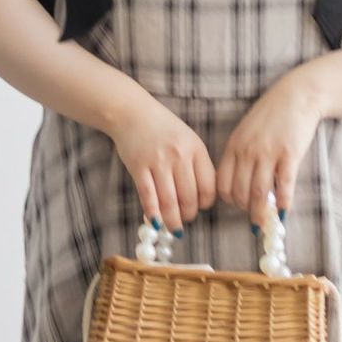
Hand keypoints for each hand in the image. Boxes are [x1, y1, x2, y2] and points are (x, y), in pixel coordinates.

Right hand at [109, 93, 216, 236]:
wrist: (133, 113)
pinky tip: (156, 222)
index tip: (200, 208)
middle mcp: (179, 155)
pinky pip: (148, 196)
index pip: (208, 187)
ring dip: (172, 220)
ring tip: (173, 228)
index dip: (205, 203)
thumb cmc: (164, 129)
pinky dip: (153, 213)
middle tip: (185, 220)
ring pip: (169, 201)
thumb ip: (197, 165)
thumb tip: (202, 199)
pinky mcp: (138, 166)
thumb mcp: (189, 140)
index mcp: (196, 149)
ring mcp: (158, 161)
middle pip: (189, 197)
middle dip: (188, 215)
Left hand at [216, 70, 324, 230]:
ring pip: (258, 192)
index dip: (228, 199)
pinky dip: (282, 202)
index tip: (237, 204)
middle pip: (239, 191)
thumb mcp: (246, 131)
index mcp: (234, 145)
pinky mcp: (289, 154)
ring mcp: (268, 153)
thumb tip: (239, 182)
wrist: (298, 95)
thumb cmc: (272, 114)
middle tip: (253, 215)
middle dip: (245, 208)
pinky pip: (283, 185)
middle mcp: (247, 151)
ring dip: (261, 212)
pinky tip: (283, 211)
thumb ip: (241, 154)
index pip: (222, 182)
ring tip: (265, 221)